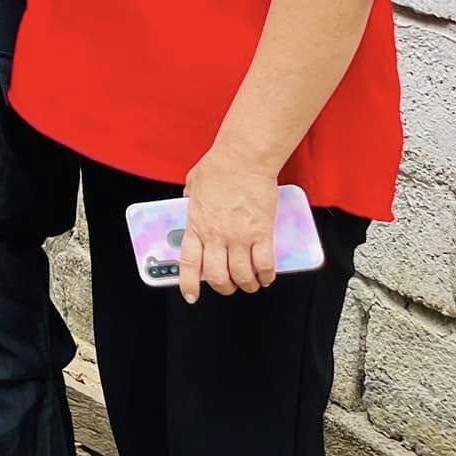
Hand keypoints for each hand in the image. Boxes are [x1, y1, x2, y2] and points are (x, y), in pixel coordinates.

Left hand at [179, 147, 280, 302]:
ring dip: (247, 284)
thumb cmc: (218, 168)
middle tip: (230, 286)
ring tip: (251, 283)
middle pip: (218, 276)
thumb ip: (190, 200)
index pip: (189, 263)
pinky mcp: (262, 233)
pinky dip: (266, 275)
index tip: (191, 296)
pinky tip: (267, 276)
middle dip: (224, 287)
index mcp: (196, 225)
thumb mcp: (193, 186)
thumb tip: (188, 201)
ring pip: (242, 275)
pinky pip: (265, 264)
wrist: (242, 159)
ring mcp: (239, 237)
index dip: (189, 283)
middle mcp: (216, 236)